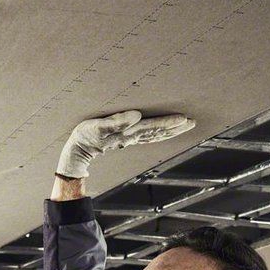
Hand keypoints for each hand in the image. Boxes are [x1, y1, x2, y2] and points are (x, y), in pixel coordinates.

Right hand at [55, 110, 195, 178]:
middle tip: (192, 122)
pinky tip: (165, 130)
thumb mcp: (97, 127)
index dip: (168, 123)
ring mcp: (129, 139)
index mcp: (127, 132)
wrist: (76, 153)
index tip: (183, 119)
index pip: (152, 127)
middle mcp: (131, 137)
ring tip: (185, 124)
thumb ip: (117, 121)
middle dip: (175, 127)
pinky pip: (148, 136)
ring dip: (171, 130)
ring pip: (155, 135)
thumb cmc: (84, 137)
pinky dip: (160, 133)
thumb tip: (137, 115)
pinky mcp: (125, 138)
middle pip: (158, 132)